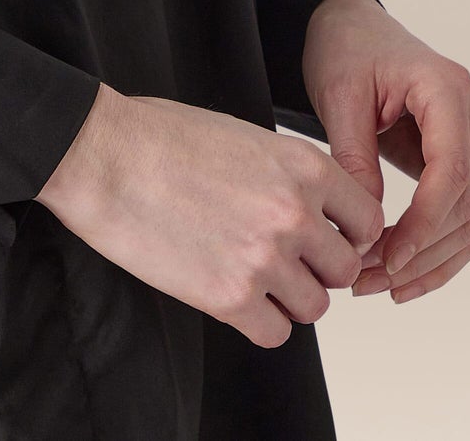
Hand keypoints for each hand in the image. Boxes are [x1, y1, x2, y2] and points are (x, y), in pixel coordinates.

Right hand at [34, 83, 384, 348]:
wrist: (102, 155)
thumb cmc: (160, 137)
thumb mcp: (244, 135)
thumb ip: (288, 174)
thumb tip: (315, 210)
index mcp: (301, 165)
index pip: (367, 218)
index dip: (347, 231)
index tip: (326, 237)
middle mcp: (293, 213)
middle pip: (344, 268)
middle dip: (317, 267)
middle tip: (282, 258)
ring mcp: (264, 258)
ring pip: (315, 307)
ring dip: (288, 298)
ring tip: (251, 275)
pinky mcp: (230, 298)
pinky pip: (276, 334)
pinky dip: (258, 322)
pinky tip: (231, 295)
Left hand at [301, 0, 469, 307]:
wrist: (350, 28)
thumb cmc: (344, 50)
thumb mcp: (339, 97)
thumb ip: (354, 157)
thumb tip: (367, 227)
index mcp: (445, 89)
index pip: (451, 171)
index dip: (424, 223)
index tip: (388, 259)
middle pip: (462, 203)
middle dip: (417, 251)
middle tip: (366, 279)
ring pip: (466, 219)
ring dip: (426, 261)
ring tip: (374, 284)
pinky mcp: (460, 158)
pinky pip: (458, 215)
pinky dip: (434, 250)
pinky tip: (400, 277)